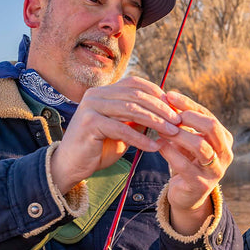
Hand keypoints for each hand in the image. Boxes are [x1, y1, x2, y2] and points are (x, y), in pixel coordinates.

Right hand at [49, 77, 181, 192]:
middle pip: (136, 95)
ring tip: (171, 133)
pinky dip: (140, 138)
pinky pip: (122, 129)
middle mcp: (96, 94)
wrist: (71, 165)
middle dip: (161, 109)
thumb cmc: (99, 148)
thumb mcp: (123, 130)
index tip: (175, 109)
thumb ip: (137, 119)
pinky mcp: (89, 123)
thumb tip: (166, 112)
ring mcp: (91, 106)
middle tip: (178, 122)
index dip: (157, 94)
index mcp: (104, 92)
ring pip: (131, 109)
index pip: (136, 84)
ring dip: (155, 122)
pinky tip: (154, 146)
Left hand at [156, 91, 233, 234]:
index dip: (188, 104)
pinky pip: (185, 165)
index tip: (169, 95)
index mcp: (224, 139)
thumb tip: (167, 96)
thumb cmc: (187, 161)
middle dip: (189, 117)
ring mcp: (216, 170)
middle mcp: (225, 154)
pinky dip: (170, 153)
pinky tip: (158, 145)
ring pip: (200, 146)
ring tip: (161, 130)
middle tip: (169, 114)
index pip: (208, 115)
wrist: (187, 194)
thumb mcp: (188, 140)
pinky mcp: (201, 185)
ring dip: (178, 135)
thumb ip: (183, 123)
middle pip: (211, 126)